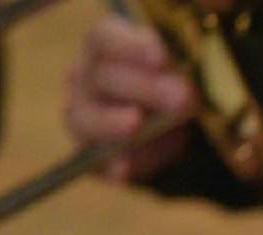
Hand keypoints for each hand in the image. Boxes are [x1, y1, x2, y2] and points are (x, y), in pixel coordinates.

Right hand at [64, 16, 198, 181]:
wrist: (170, 135)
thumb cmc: (170, 92)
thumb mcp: (178, 79)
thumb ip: (176, 78)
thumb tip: (181, 93)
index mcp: (104, 49)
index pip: (104, 37)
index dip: (131, 46)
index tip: (162, 59)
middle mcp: (85, 78)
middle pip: (103, 77)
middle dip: (142, 88)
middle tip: (178, 98)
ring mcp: (81, 116)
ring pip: (85, 117)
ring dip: (111, 121)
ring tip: (134, 125)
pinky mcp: (90, 154)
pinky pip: (95, 159)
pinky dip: (110, 164)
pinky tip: (122, 169)